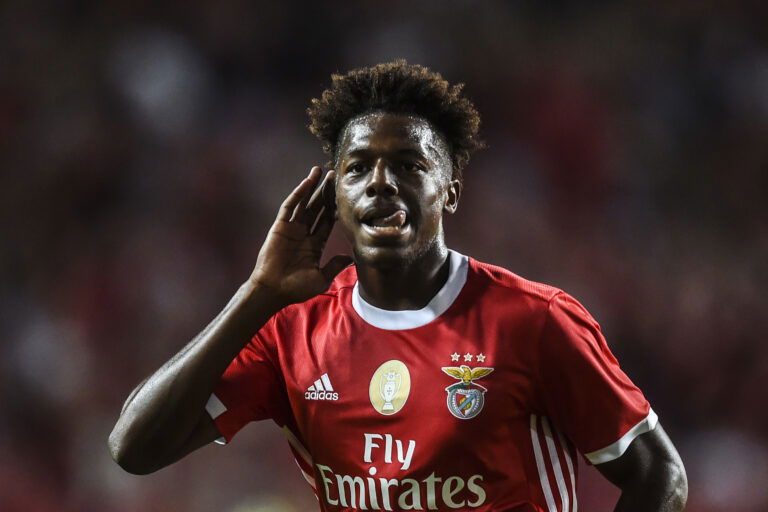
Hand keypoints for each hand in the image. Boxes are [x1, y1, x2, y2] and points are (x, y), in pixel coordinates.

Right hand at [249, 166, 352, 306]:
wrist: (274, 290)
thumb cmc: (296, 288)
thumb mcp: (321, 278)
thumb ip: (335, 265)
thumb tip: (350, 258)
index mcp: (315, 245)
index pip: (328, 222)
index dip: (335, 208)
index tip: (344, 195)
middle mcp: (304, 234)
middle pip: (318, 208)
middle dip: (326, 193)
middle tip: (335, 177)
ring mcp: (292, 228)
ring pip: (304, 203)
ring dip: (312, 187)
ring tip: (320, 170)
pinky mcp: (280, 226)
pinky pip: (290, 206)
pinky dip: (299, 193)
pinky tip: (307, 182)